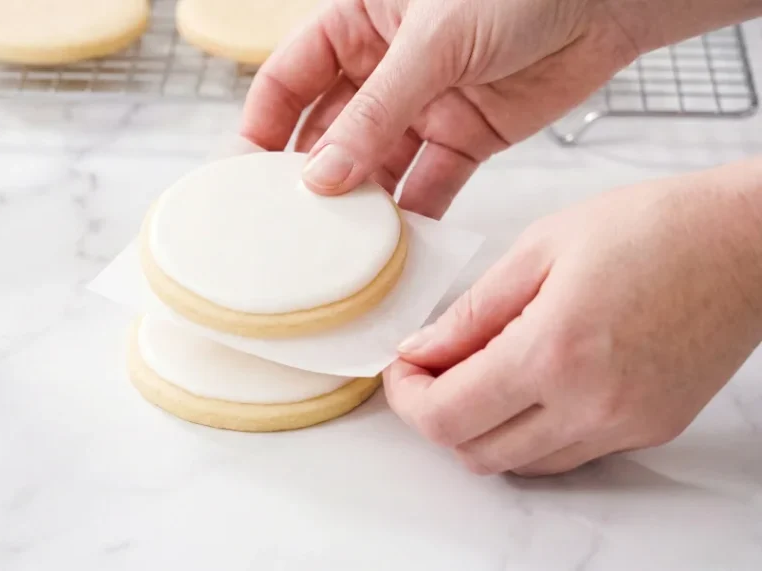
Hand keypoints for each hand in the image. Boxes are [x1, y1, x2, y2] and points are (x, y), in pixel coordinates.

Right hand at [240, 0, 637, 216]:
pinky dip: (414, 215)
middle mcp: (383, 70)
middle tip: (288, 224)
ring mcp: (422, 107)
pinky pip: (428, 184)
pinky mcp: (465, 139)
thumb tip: (321, 177)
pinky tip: (396, 244)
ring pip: (375, 166)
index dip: (262, 127)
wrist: (607, 1)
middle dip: (310, 177)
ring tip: (338, 245)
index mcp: (357, 25)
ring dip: (360, 203)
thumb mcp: (432, 43)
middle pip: (328, 132)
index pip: (289, 81)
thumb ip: (374, 114)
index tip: (244, 177)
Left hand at [384, 158, 761, 475]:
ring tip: (480, 371)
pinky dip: (530, 431)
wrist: (746, 241)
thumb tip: (419, 351)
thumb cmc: (655, 227)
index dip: (406, 398)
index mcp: (554, 351)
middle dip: (436, 415)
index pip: (446, 416)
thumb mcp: (539, 249)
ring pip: (519, 463)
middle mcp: (590, 404)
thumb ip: (470, 312)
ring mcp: (624, 425)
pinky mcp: (649, 430)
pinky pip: (566, 454)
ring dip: (481, 428)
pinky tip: (531, 383)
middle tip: (430, 370)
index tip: (401, 369)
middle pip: (474, 452)